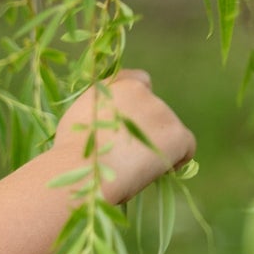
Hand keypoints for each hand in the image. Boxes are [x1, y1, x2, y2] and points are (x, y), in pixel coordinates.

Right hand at [54, 69, 195, 204]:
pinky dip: (175, 159)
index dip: (137, 103)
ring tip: (131, 168)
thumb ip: (100, 111)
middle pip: (155, 110)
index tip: (128, 125)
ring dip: (155, 147)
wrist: (77, 172)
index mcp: (114, 85)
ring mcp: (160, 111)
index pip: (139, 81)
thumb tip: (113, 123)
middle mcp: (141, 91)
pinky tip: (154, 172)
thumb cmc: (68, 157)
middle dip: (145, 130)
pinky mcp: (176, 134)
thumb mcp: (77, 121)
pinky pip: (186, 147)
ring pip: (168, 130)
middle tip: (124, 157)